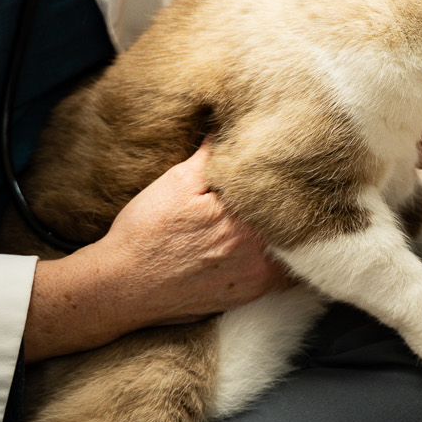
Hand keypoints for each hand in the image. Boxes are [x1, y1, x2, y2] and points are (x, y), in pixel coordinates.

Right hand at [24, 143, 286, 357]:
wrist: (122, 287)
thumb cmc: (145, 233)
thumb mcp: (176, 182)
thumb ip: (212, 155)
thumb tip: (232, 126)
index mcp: (243, 217)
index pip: (286, 190)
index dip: (290, 175)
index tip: (293, 163)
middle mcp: (257, 251)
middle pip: (294, 220)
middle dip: (294, 202)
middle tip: (298, 184)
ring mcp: (257, 277)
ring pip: (294, 247)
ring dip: (292, 230)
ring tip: (289, 213)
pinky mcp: (251, 295)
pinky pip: (286, 276)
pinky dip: (288, 258)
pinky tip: (277, 245)